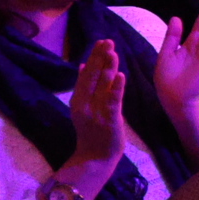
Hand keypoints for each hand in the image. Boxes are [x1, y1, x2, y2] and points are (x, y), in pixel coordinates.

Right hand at [67, 40, 127, 179]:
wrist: (94, 157)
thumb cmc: (92, 130)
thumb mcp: (84, 107)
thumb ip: (85, 87)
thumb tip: (83, 65)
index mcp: (78, 100)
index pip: (86, 74)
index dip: (94, 57)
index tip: (101, 41)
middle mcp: (84, 104)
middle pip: (91, 77)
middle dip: (100, 58)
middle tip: (107, 41)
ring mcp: (95, 112)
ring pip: (101, 86)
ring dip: (107, 68)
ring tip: (113, 52)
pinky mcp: (108, 120)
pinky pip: (112, 101)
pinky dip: (116, 88)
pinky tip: (120, 75)